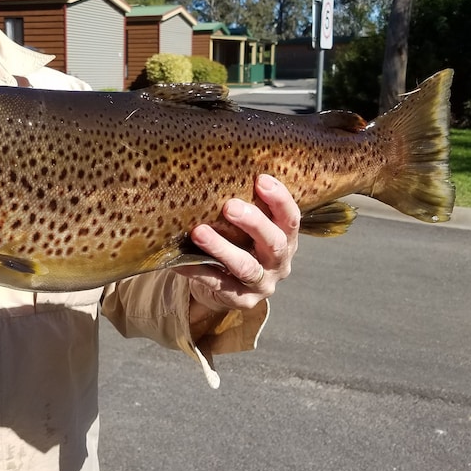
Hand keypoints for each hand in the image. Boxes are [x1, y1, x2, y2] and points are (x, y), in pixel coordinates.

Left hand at [180, 175, 298, 319]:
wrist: (226, 286)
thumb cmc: (238, 244)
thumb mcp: (248, 227)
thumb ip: (245, 205)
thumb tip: (216, 169)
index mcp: (285, 239)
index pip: (291, 218)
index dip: (280, 199)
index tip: (261, 179)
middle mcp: (278, 263)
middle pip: (274, 243)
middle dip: (254, 223)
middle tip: (229, 206)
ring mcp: (260, 285)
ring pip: (244, 267)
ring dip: (221, 248)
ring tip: (199, 232)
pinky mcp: (239, 301)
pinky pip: (216, 283)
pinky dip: (197, 270)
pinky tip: (179, 260)